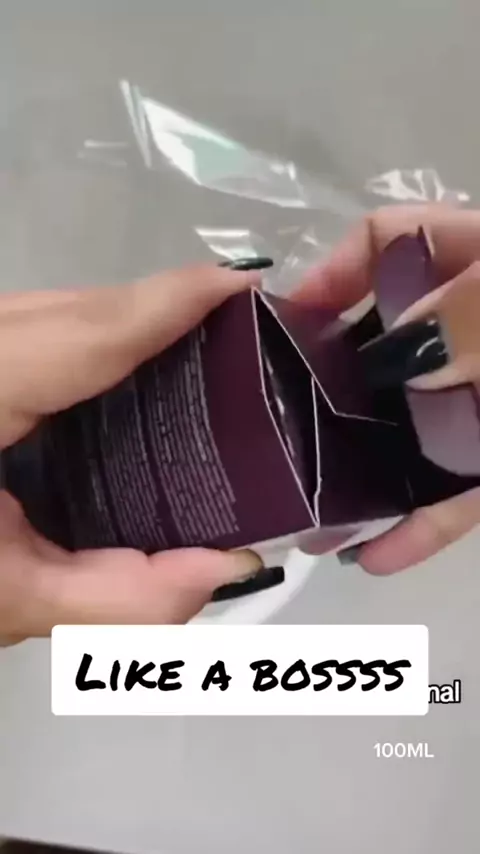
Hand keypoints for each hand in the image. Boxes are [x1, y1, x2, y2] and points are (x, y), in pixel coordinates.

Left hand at [0, 264, 262, 644]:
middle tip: (233, 341)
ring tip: (190, 358)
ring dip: (120, 325)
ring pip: (46, 312)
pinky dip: (84, 342)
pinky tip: (117, 375)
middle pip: (71, 309)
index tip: (241, 285)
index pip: (84, 331)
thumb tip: (231, 567)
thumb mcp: (8, 603)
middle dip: (155, 312)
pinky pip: (29, 331)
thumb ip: (122, 595)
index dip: (167, 301)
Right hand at [296, 203, 479, 574]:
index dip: (331, 274)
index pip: (386, 246)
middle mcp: (469, 334)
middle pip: (383, 353)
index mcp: (476, 266)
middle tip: (274, 436)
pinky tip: (377, 558)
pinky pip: (462, 494)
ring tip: (307, 519)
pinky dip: (424, 524)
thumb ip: (465, 314)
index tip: (285, 321)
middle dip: (330, 392)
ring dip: (364, 474)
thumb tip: (394, 355)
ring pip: (413, 433)